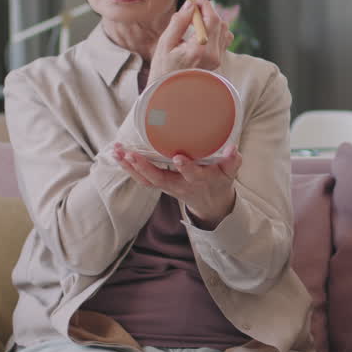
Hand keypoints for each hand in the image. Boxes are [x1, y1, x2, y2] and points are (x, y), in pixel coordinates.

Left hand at [113, 142, 242, 227]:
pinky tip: (118, 155)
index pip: (193, 175)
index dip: (186, 168)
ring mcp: (167, 187)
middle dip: (145, 168)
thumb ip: (233, 161)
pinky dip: (128, 168)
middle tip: (131, 155)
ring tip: (116, 152)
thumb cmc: (219, 182)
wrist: (210, 202)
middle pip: (160, 180)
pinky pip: (141, 179)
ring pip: (146, 180)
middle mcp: (180, 186)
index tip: (178, 157)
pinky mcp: (159, 185)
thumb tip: (234, 148)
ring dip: (130, 167)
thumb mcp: (230, 173)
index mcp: (199, 181)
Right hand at [148, 0, 234, 84]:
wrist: (169, 91)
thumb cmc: (163, 68)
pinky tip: (203, 31)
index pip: (211, 20)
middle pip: (219, 23)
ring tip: (197, 18)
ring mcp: (217, 60)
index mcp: (199, 50)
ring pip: (224, 30)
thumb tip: (190, 4)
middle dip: (208, 10)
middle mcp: (213, 55)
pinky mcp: (218, 61)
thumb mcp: (165, 43)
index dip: (205, 5)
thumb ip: (179, 22)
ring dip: (213, 20)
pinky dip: (216, 30)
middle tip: (195, 5)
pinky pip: (224, 40)